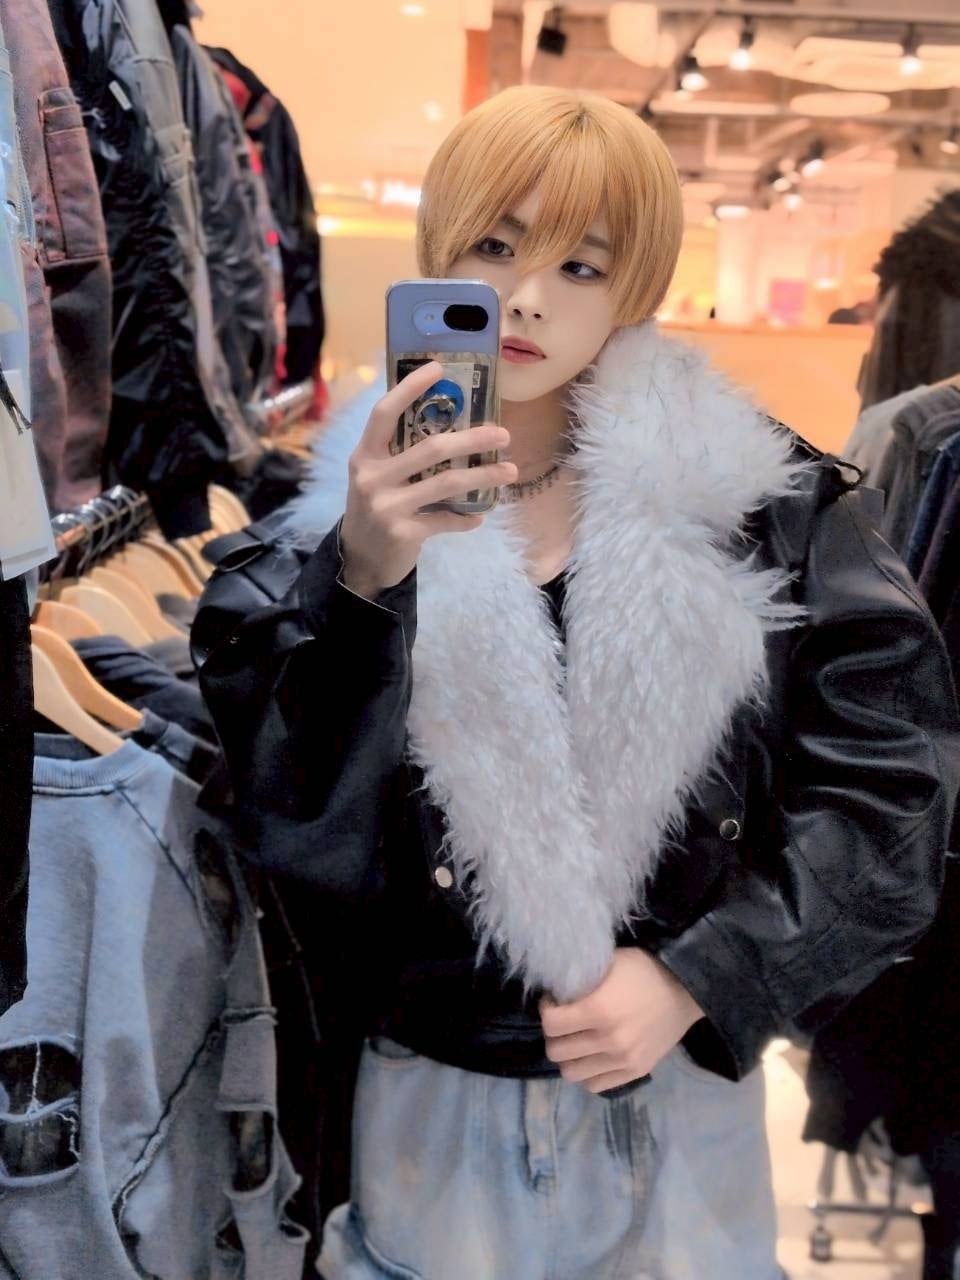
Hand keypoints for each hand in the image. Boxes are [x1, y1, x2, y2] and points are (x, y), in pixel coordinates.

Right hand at [340, 362, 516, 598]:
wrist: (361, 559)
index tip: (439, 368)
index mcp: (365, 455)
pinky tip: (480, 515)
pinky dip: (468, 518)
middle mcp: (373, 477)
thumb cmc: (376, 506)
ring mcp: (387, 506)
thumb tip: (454, 423)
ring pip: (447, 483)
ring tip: (509, 471)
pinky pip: (447, 520)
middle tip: (503, 434)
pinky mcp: (404, 533)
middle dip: (473, 439)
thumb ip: (401, 453)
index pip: (385, 413)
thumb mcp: (377, 475)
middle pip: (431, 448)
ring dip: (484, 475)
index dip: (410, 388)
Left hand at [541, 949, 703, 1093]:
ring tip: (576, 1042)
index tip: (554, 1002)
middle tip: (563, 1022)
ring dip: (569, 1057)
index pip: (550, 1025)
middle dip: (554, 1035)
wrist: (686, 991)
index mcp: (599, 1010)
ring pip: (572, 1073)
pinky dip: (588, 1073)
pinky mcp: (636, 1072)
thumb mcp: (609, 962)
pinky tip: (593, 1056)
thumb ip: (581, 979)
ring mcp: (623, 1061)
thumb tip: (556, 991)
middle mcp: (609, 1040)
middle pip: (557, 1052)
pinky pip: (596, 1085)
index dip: (546, 1011)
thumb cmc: (644, 971)